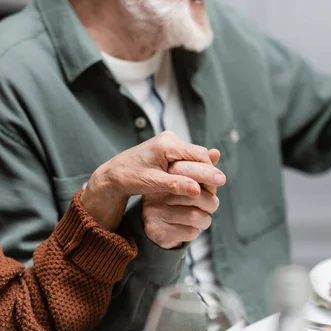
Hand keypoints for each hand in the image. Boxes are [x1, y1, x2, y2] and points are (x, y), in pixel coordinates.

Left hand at [81, 132, 224, 230]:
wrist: (113, 174)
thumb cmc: (129, 179)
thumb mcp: (152, 184)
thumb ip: (175, 185)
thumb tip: (197, 191)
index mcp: (166, 144)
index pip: (198, 155)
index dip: (209, 170)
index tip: (218, 184)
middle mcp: (169, 138)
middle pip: (198, 154)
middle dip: (207, 170)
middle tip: (218, 186)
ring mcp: (168, 141)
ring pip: (193, 156)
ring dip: (200, 170)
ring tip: (209, 186)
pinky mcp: (167, 148)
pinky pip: (186, 158)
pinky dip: (192, 169)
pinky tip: (196, 182)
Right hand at [142, 150, 224, 248]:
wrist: (158, 228)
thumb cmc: (178, 200)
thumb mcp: (189, 181)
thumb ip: (201, 168)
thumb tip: (215, 153)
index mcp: (161, 175)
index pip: (187, 170)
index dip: (208, 175)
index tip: (219, 180)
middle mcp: (153, 192)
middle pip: (195, 194)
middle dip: (211, 201)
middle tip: (213, 204)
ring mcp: (152, 211)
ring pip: (194, 215)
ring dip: (206, 219)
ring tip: (205, 218)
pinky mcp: (154, 230)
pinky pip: (188, 231)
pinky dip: (196, 231)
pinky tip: (192, 228)